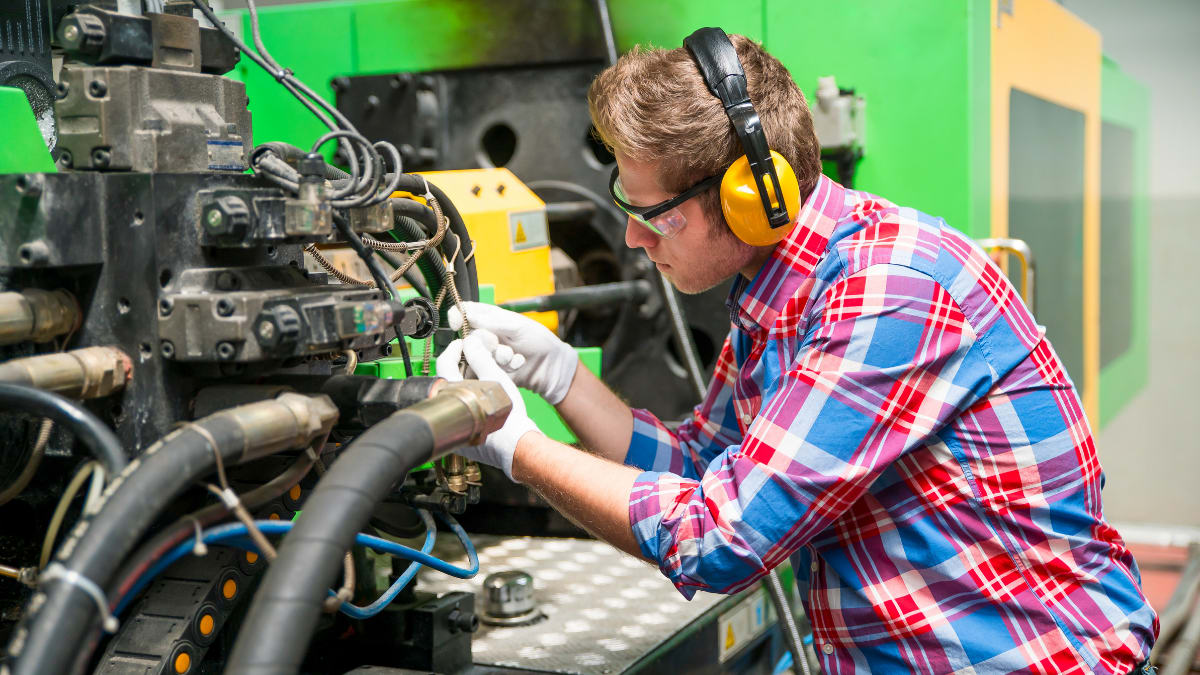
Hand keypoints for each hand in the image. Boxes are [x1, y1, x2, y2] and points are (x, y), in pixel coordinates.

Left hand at [436, 330, 540, 480]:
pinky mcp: (464, 435)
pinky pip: (462, 410)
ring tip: (483, 374)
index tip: (462, 344)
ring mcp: (456, 426)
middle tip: (474, 357)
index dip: (453, 350)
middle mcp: (450, 413)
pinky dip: (471, 398)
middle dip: (461, 366)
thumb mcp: (497, 381)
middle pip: (449, 380)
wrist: (519, 447)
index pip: (444, 365)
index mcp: (453, 397)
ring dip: (467, 381)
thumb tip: (471, 343)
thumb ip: (481, 359)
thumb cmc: (510, 419)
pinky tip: (485, 394)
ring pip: (457, 396)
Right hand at [448, 302, 578, 404]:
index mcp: (489, 318)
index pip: (465, 312)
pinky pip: (486, 369)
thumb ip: (492, 321)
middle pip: (468, 336)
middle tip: (498, 342)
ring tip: (512, 355)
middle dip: (485, 341)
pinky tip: (516, 363)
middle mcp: (485, 335)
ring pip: (477, 354)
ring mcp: (487, 354)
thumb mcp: (517, 325)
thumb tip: (467, 314)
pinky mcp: (491, 370)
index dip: (458, 316)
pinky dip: (503, 366)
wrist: (551, 366)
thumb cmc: (537, 340)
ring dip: (497, 355)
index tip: (458, 323)